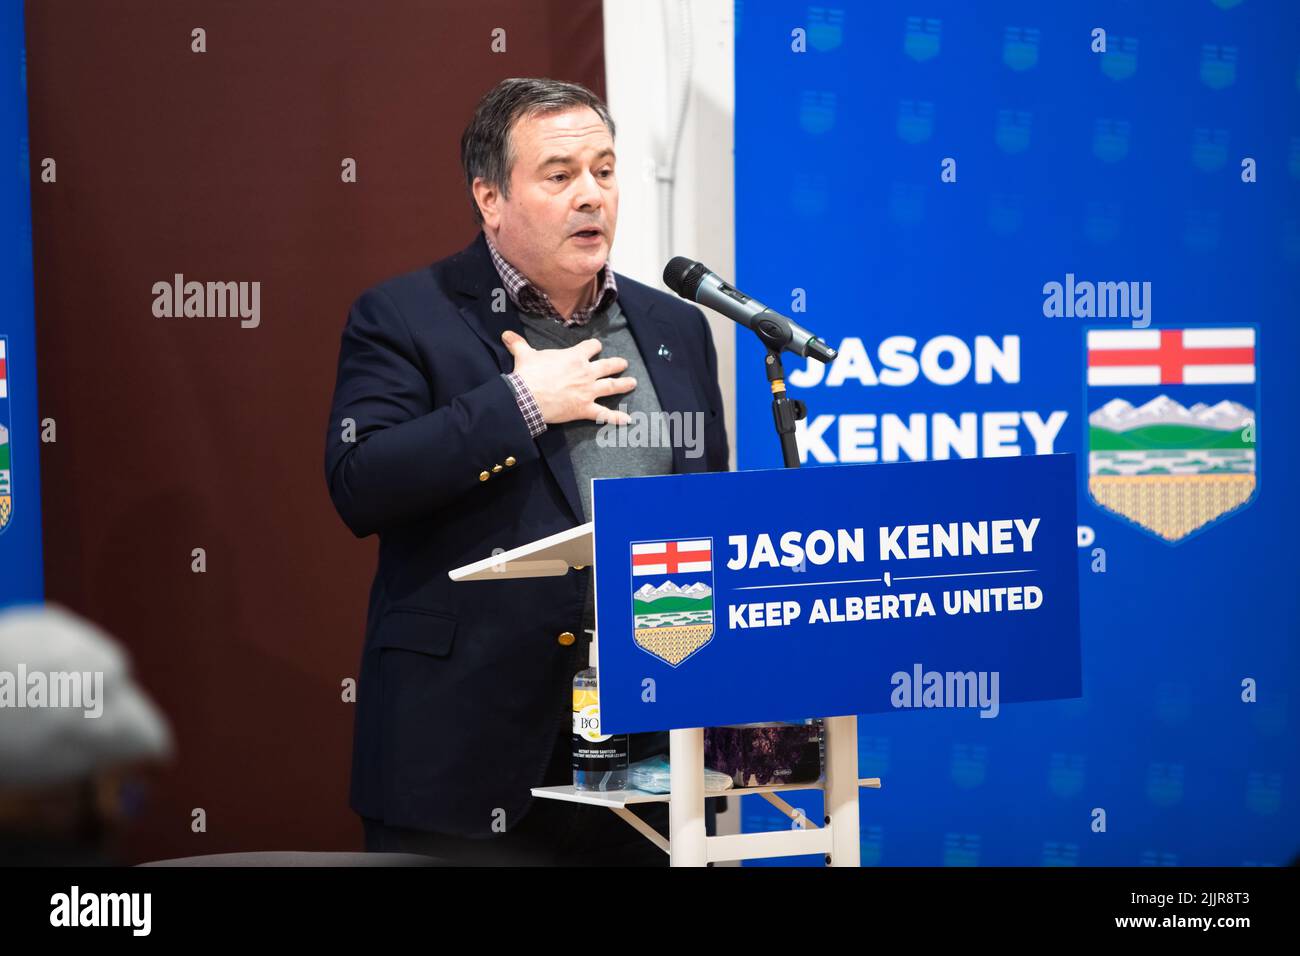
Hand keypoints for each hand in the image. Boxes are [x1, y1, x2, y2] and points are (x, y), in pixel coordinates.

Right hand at [502, 330, 636, 424]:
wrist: (527, 397)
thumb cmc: (528, 374)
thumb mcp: (524, 355)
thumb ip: (518, 344)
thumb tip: (506, 334)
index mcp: (575, 356)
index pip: (591, 346)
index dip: (594, 346)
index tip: (596, 347)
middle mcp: (586, 372)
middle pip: (608, 365)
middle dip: (617, 364)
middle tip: (623, 364)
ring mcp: (588, 391)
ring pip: (612, 386)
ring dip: (624, 384)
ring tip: (633, 383)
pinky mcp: (586, 409)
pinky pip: (605, 414)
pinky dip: (616, 417)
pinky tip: (628, 419)